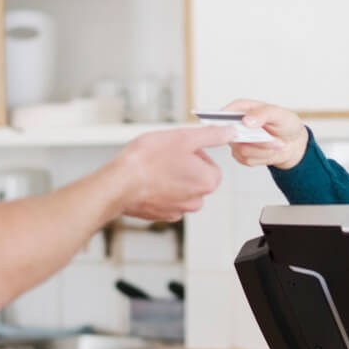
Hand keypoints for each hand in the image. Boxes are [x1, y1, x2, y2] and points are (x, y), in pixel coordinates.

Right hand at [116, 124, 232, 220]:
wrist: (119, 183)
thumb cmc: (148, 160)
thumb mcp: (184, 138)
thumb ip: (211, 135)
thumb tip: (230, 132)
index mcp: (207, 181)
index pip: (211, 165)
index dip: (195, 154)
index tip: (179, 149)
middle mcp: (196, 200)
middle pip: (196, 178)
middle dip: (184, 167)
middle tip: (165, 156)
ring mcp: (178, 210)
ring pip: (181, 189)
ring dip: (171, 179)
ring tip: (154, 169)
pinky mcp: (161, 216)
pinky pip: (166, 200)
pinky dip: (159, 191)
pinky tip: (147, 181)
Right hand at [220, 99, 308, 170]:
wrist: (292, 143)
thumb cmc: (285, 124)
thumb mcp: (279, 115)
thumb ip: (263, 114)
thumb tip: (247, 120)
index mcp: (243, 109)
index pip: (227, 112)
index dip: (227, 120)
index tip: (241, 126)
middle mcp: (237, 125)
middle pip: (234, 135)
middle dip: (257, 140)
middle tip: (272, 139)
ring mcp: (237, 141)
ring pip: (242, 150)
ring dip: (264, 150)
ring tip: (276, 144)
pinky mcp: (240, 155)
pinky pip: (247, 159)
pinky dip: (263, 157)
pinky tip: (270, 151)